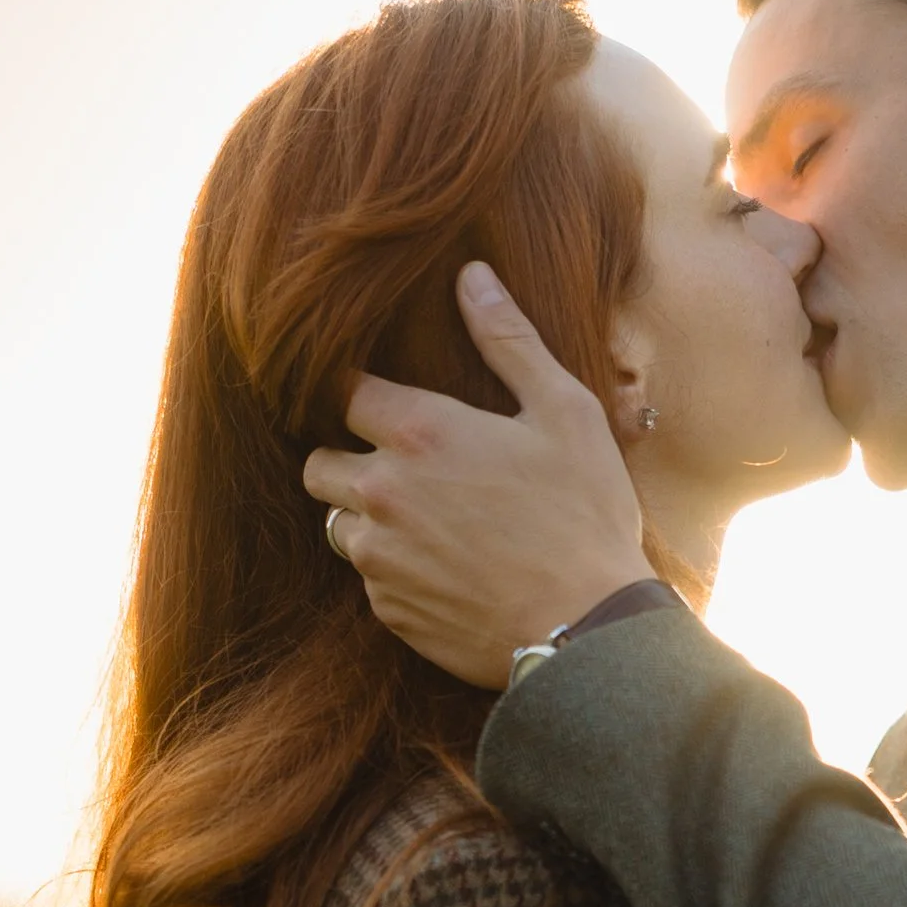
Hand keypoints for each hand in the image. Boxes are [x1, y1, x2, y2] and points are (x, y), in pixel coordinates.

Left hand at [304, 263, 652, 685]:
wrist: (588, 630)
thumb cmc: (585, 515)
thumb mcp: (565, 413)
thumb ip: (509, 341)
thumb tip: (472, 275)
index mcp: (419, 433)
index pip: (341, 391)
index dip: (357, 391)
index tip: (379, 398)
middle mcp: (381, 492)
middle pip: (318, 463)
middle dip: (348, 457)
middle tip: (404, 466)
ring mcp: (378, 558)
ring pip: (338, 524)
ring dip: (368, 517)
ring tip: (428, 522)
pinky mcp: (389, 611)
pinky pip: (369, 580)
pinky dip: (395, 571)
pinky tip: (448, 570)